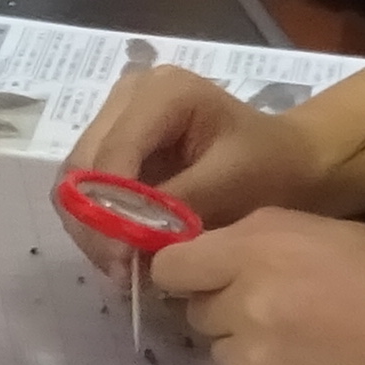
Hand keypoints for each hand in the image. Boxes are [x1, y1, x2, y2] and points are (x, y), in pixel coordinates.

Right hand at [58, 60, 339, 267]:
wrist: (289, 159)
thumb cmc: (271, 166)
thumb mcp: (231, 185)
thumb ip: (174, 208)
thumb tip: (124, 243)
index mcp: (162, 91)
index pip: (113, 152)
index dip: (109, 209)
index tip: (123, 262)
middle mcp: (128, 95)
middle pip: (83, 165)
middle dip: (96, 223)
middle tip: (121, 273)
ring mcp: (116, 117)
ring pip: (76, 181)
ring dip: (93, 228)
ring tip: (124, 268)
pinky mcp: (113, 143)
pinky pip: (87, 189)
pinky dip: (100, 223)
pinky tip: (124, 250)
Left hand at [153, 208, 364, 364]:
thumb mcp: (339, 236)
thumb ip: (266, 236)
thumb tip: (212, 250)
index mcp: (263, 250)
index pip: (172, 264)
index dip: (188, 270)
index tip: (208, 276)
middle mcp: (245, 302)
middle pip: (193, 308)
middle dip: (223, 306)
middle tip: (279, 311)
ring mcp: (248, 358)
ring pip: (212, 348)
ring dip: (239, 346)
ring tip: (299, 347)